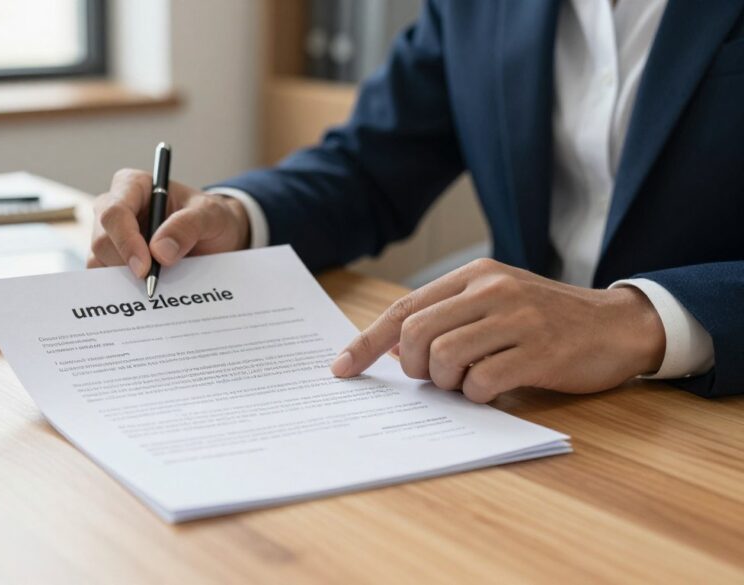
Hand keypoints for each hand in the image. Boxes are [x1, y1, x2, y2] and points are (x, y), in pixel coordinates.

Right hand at [88, 169, 250, 276]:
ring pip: (99, 262)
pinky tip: (146, 292)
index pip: (115, 212)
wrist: (213, 238)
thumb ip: (188, 226)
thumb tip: (160, 251)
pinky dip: (123, 290)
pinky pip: (105, 280)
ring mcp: (110, 236)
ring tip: (156, 284)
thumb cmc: (208, 217)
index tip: (144, 268)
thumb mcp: (210, 215)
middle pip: (102, 240)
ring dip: (125, 280)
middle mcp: (114, 208)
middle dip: (126, 265)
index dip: (126, 241)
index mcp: (133, 185)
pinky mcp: (111, 260)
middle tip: (154, 283)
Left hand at [330, 258, 665, 402]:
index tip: (341, 368)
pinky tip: (494, 389)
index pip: (404, 308)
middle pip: (415, 333)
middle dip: (411, 366)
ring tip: (468, 380)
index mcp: (475, 276)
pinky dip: (477, 394)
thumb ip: (447, 319)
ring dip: (446, 382)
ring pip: (443, 357)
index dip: (366, 341)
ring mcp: (517, 319)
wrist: (618, 326)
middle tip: (430, 376)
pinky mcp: (539, 351)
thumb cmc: (547, 320)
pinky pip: (481, 382)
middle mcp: (492, 290)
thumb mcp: (495, 305)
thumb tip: (390, 348)